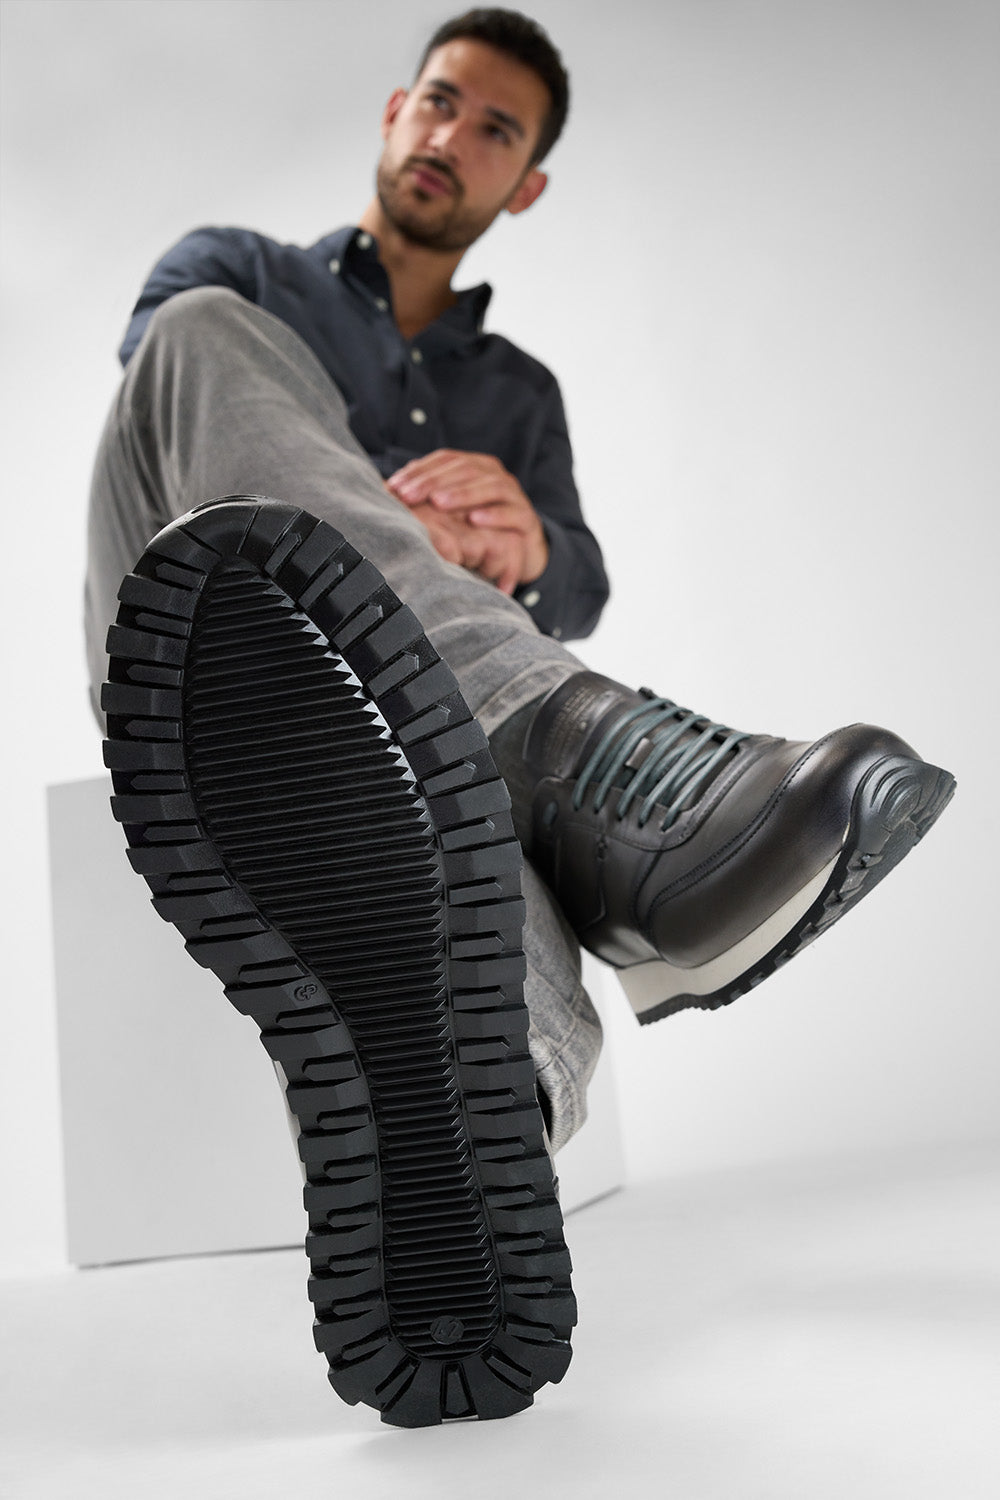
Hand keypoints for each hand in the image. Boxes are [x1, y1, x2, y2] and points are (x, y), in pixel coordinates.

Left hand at [387, 449, 548, 594]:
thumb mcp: (452, 513)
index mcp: (476, 467)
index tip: (394, 488)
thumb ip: (428, 499)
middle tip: (409, 497)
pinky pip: (513, 513)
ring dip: (462, 494)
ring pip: (490, 486)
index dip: (420, 471)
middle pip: (465, 469)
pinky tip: (475, 521)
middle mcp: (496, 475)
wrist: (522, 551)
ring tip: (439, 504)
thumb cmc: (478, 530)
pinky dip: (494, 515)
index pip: (446, 459)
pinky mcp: (528, 519)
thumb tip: (385, 491)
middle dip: (433, 482)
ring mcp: (514, 495)